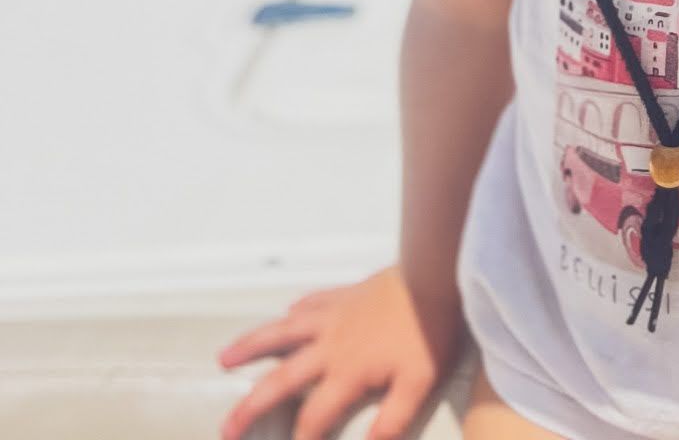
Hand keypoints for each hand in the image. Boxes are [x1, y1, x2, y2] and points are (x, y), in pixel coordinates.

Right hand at [216, 264, 463, 439]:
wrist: (435, 274)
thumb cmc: (429, 330)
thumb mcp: (418, 383)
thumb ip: (392, 419)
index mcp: (348, 371)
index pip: (313, 416)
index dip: (300, 439)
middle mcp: (330, 344)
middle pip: (281, 379)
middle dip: (250, 407)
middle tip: (226, 427)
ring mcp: (334, 315)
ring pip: (283, 332)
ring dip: (252, 346)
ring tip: (224, 357)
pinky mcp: (346, 293)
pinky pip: (312, 302)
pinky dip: (296, 311)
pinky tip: (288, 313)